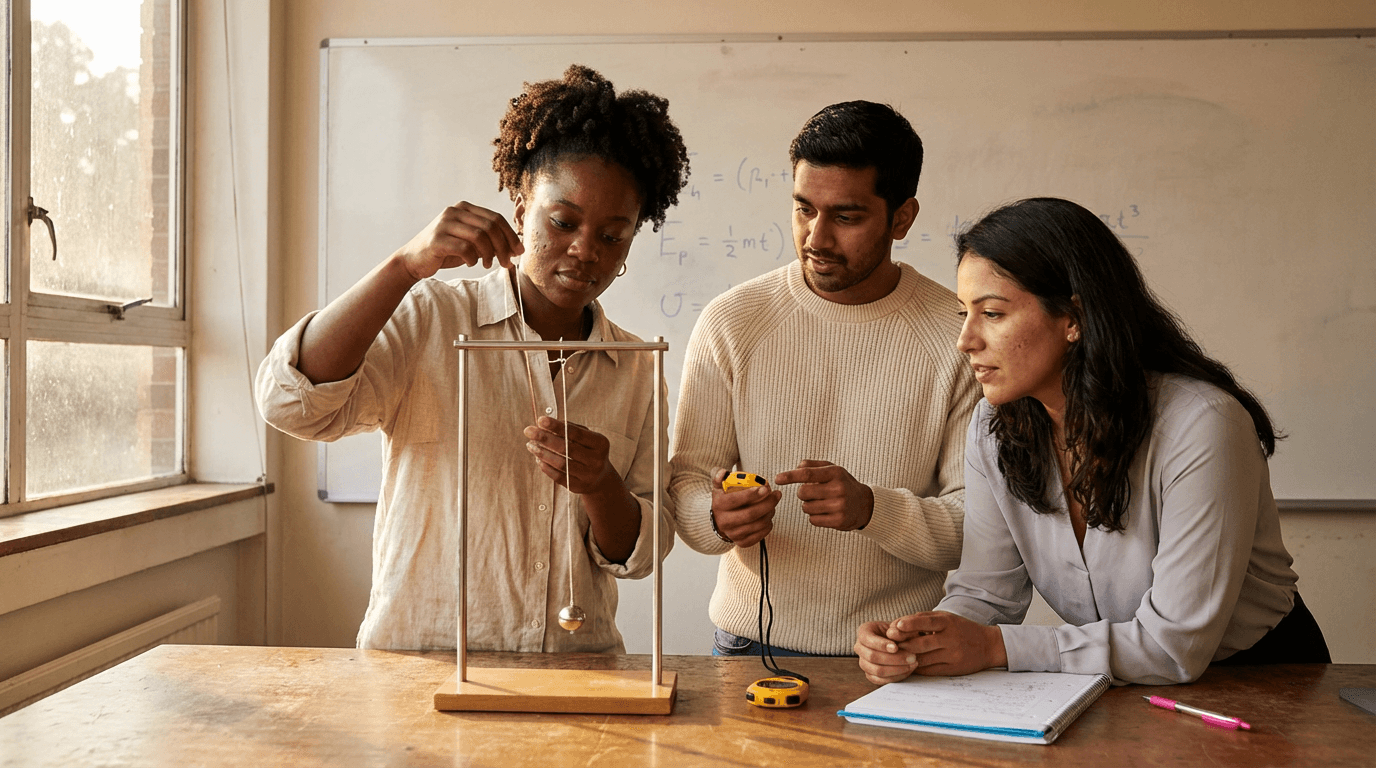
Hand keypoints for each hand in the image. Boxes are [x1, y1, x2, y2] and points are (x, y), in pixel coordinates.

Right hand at [392, 202, 523, 280]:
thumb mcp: (469, 243)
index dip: (510, 235)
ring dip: (490, 254)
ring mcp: (444, 224)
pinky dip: (473, 258)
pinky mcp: (437, 239)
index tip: (519, 251)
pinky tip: (472, 263)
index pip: (495, 218)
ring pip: (480, 236)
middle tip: (507, 262)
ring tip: (489, 264)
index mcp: (464, 208)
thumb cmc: (445, 252)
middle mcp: (454, 212)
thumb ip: (488, 241)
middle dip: (504, 246)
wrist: (413, 260)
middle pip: (491, 226)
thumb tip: (515, 248)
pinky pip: (465, 248)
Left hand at [523, 417, 616, 494]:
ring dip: (542, 453)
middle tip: (529, 431)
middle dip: (545, 438)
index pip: (576, 433)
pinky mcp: (578, 487)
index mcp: (600, 443)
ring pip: (561, 464)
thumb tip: (545, 423)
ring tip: (530, 445)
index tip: (541, 420)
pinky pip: (558, 476)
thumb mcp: (586, 437)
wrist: (600, 478)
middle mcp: (596, 460)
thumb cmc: (588, 451)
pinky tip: (538, 458)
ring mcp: (588, 475)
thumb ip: (569, 429)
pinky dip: (545, 467)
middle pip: (567, 448)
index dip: (557, 426)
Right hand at [709, 467, 781, 548]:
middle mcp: (724, 522)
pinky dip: (769, 524)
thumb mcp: (719, 486)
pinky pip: (761, 534)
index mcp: (719, 505)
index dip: (751, 494)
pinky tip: (769, 515)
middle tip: (777, 494)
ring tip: (773, 504)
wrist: (720, 520)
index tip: (765, 488)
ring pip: (758, 524)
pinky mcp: (742, 542)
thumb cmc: (724, 499)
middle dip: (767, 503)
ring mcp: (733, 534)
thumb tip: (723, 473)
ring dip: (770, 512)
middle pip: (750, 514)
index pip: (735, 500)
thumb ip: (719, 476)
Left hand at [774, 460, 872, 530]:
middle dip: (802, 493)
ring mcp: (839, 506)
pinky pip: (812, 520)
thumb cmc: (843, 484)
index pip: (807, 474)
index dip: (790, 476)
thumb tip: (796, 467)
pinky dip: (815, 517)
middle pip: (803, 492)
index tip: (778, 479)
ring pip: (806, 508)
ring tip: (822, 503)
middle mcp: (838, 489)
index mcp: (835, 473)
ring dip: (808, 506)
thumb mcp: (832, 469)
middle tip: (813, 493)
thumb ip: (812, 466)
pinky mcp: (839, 521)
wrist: (864, 504)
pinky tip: (826, 512)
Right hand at [854, 620, 919, 683]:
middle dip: (894, 658)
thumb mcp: (900, 626)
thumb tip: (895, 634)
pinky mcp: (870, 674)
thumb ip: (898, 629)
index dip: (881, 645)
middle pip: (872, 656)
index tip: (896, 648)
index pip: (868, 639)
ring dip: (897, 669)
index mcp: (863, 631)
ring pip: (877, 670)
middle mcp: (859, 647)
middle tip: (912, 657)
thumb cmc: (899, 632)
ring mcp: (863, 662)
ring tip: (912, 664)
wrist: (899, 641)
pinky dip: (896, 677)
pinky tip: (908, 670)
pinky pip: (880, 680)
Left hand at [855, 611, 1006, 683]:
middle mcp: (951, 638)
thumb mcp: (945, 618)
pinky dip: (917, 668)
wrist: (988, 645)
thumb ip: (923, 620)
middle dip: (903, 645)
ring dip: (907, 658)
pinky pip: (930, 670)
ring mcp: (952, 654)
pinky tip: (907, 666)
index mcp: (948, 622)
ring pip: (924, 658)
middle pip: (922, 643)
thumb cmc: (960, 629)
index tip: (894, 626)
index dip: (909, 624)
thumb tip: (897, 625)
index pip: (926, 621)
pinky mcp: (953, 669)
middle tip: (888, 646)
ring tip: (894, 657)